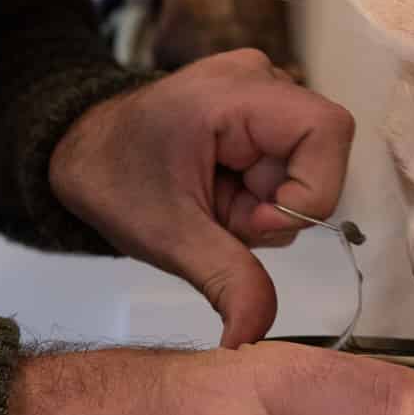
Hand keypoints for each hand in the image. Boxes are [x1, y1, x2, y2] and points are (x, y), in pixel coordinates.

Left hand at [49, 50, 355, 346]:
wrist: (84, 153)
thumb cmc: (115, 179)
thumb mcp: (171, 238)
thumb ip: (228, 281)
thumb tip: (252, 337)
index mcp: (236, 91)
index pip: (329, 131)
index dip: (308, 190)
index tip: (253, 219)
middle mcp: (260, 77)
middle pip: (318, 161)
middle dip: (274, 209)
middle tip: (219, 214)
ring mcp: (262, 91)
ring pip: (304, 171)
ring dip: (264, 207)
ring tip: (212, 203)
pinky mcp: (261, 111)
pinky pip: (289, 166)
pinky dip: (259, 196)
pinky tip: (221, 192)